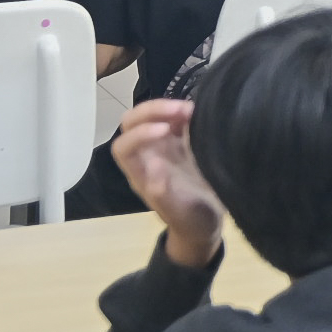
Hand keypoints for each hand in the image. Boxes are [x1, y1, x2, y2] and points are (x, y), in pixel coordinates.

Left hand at [114, 99, 223, 267]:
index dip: (139, 134)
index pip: (124, 146)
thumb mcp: (179, 212)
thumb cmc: (190, 221)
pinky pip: (175, 118)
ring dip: (168, 107)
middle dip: (152, 111)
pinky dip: (185, 111)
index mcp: (139, 173)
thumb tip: (154, 163)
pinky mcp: (182, 141)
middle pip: (132, 123)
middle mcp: (146, 154)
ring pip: (152, 116)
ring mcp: (163, 145)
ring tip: (193, 109)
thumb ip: (163, 191)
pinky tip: (202, 112)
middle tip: (181, 110)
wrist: (207, 224)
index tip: (165, 131)